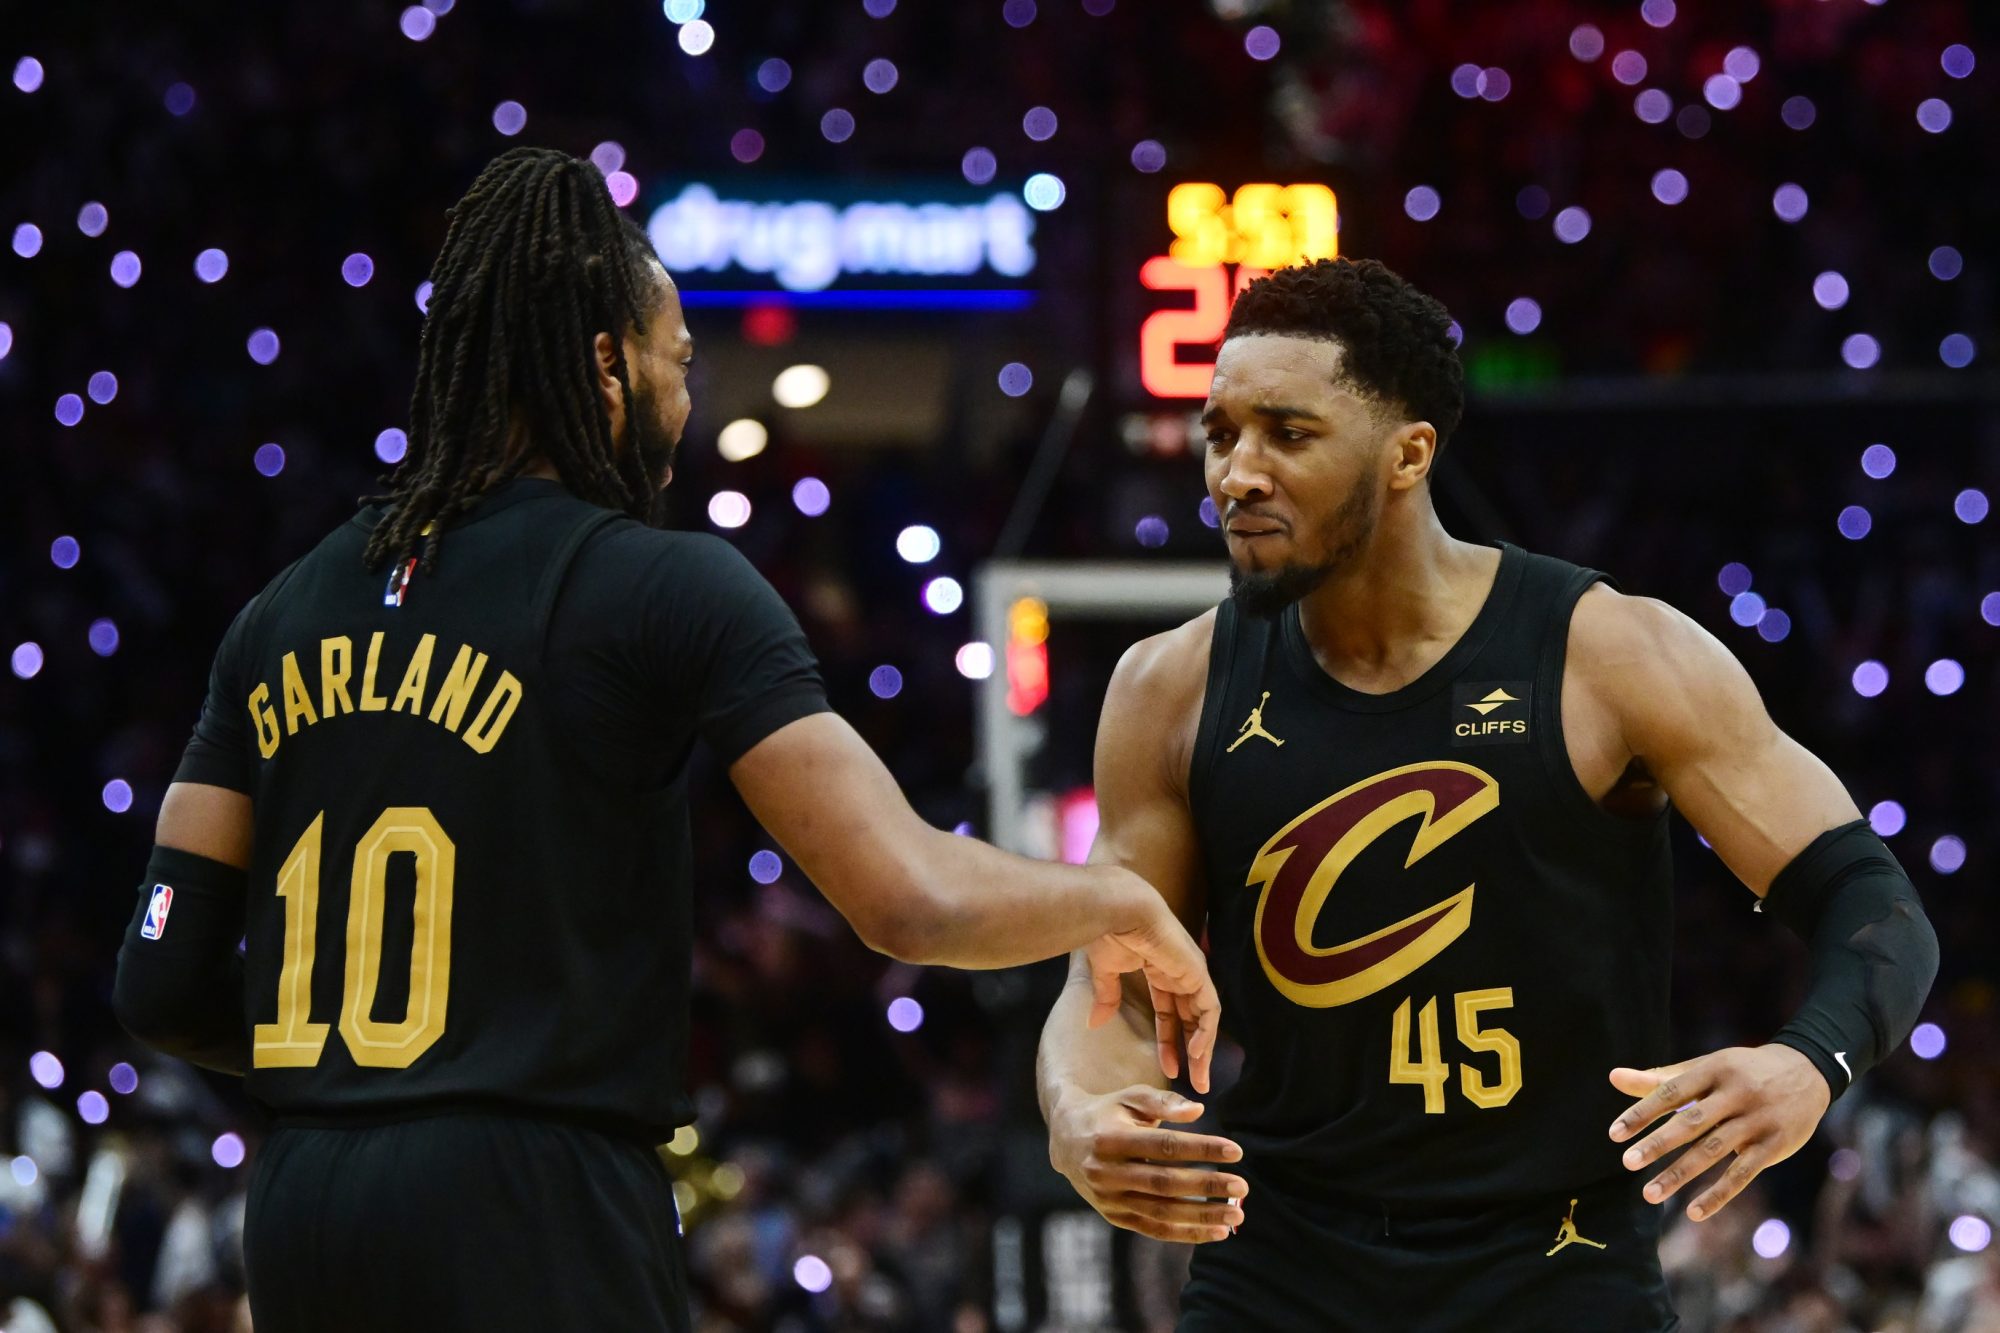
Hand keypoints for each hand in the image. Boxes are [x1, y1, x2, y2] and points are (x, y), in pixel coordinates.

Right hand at [1049, 1085, 1246, 1243]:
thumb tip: (1198, 1111)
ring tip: (1235, 1215)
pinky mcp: (1114, 1217)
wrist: (1066, 1140)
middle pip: (1164, 1183)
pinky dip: (1187, 1234)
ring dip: (1202, 1217)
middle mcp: (1106, 1172)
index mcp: (1110, 1138)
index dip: (1200, 1148)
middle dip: (1207, 1186)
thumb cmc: (1108, 1112)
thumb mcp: (1130, 1097)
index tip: (1235, 1151)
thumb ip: (1163, 1101)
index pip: (1163, 1147)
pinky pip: (1154, 1230)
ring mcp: (1108, 1199)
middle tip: (1242, 1187)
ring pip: (1161, 1212)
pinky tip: (1217, 1232)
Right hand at [1082, 875, 1220, 1092]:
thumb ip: (1106, 996)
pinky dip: (1205, 1032)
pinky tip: (1196, 1053)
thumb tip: (1094, 1023)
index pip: (1171, 1014)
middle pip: (1192, 1021)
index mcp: (1161, 971)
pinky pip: (1209, 1009)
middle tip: (1195, 1084)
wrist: (1117, 909)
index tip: (1167, 1069)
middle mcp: (1181, 974)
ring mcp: (1192, 973)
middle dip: (1193, 1053)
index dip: (1169, 1042)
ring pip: (1205, 1019)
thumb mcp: (1106, 972)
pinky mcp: (1197, 973)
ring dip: (1203, 1051)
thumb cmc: (1110, 933)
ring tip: (1199, 1079)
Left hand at [1608, 1045, 1830, 1220]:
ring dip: (1680, 1174)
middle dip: (1658, 1144)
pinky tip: (1693, 1212)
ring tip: (1650, 1194)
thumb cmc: (1742, 1071)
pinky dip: (1718, 1194)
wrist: (1808, 1071)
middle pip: (1691, 1122)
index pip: (1671, 1092)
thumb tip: (1613, 1077)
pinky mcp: (1775, 1146)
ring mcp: (1757, 1121)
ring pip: (1714, 1151)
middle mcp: (1736, 1094)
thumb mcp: (1705, 1068)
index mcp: (1714, 1070)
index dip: (1642, 1113)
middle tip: (1627, 1163)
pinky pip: (1743, 1174)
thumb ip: (1660, 1078)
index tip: (1615, 1134)